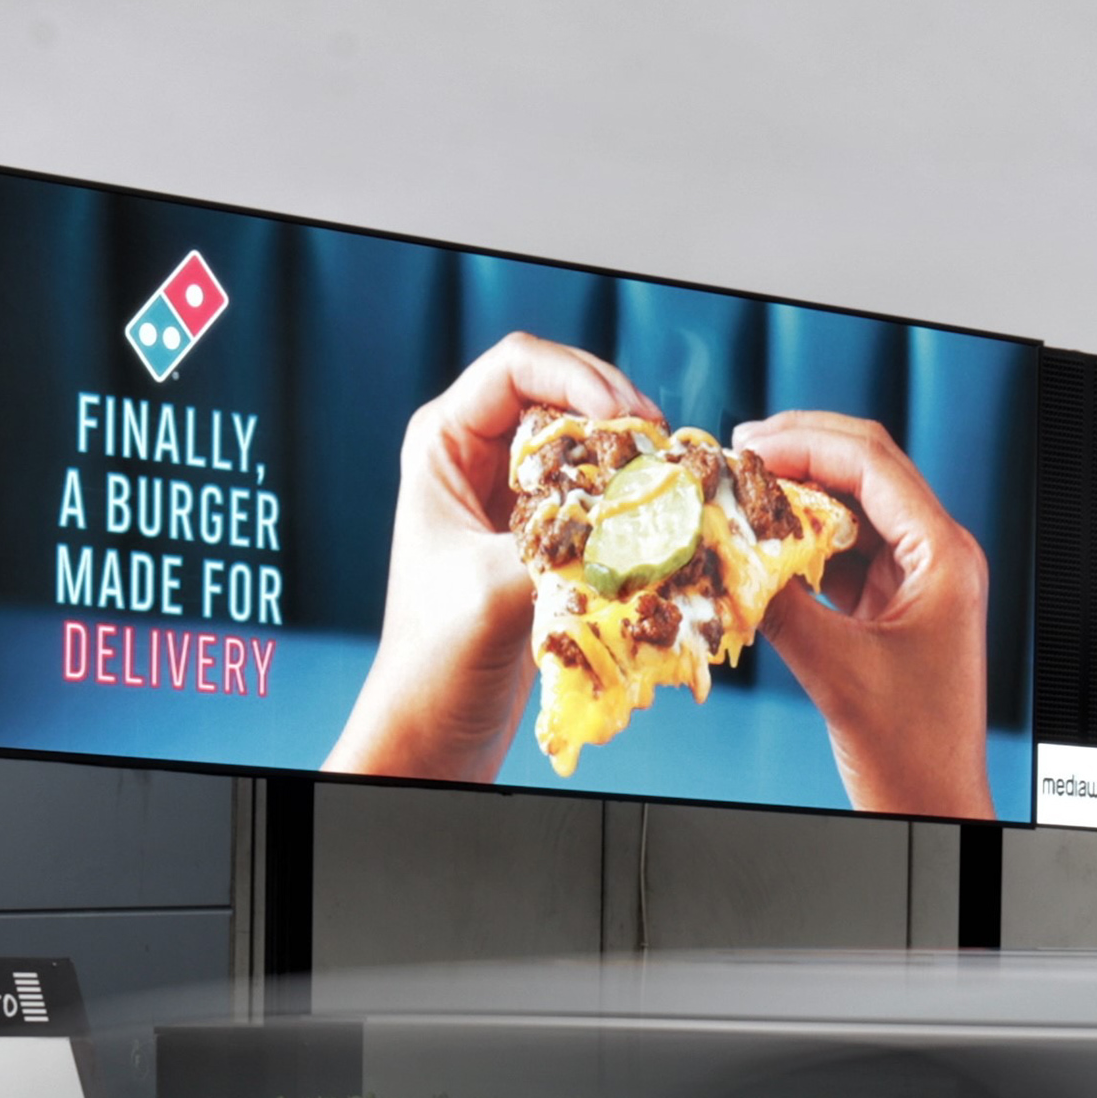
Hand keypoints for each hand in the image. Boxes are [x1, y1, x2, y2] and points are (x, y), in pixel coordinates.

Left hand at [327, 333, 655, 782]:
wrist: (431, 733)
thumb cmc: (434, 664)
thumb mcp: (498, 590)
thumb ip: (565, 542)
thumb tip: (640, 510)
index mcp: (441, 442)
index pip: (518, 364)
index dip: (579, 378)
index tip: (626, 420)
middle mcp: (475, 456)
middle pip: (564, 394)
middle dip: (618, 416)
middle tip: (661, 456)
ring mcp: (510, 495)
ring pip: (587, 444)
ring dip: (630, 460)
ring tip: (665, 488)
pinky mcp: (542, 536)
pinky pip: (597, 493)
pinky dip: (630, 501)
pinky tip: (657, 523)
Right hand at [733, 414, 993, 821]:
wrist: (933, 805)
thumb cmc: (910, 751)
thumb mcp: (836, 671)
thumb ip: (782, 606)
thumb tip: (728, 554)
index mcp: (944, 557)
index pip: (874, 465)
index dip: (806, 443)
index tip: (749, 444)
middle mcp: (937, 557)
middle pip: (868, 472)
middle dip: (801, 454)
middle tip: (737, 454)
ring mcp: (917, 581)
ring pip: (853, 510)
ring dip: (796, 499)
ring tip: (741, 496)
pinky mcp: (893, 608)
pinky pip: (844, 554)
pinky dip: (801, 544)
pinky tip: (762, 547)